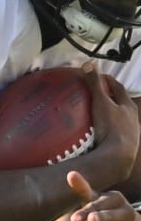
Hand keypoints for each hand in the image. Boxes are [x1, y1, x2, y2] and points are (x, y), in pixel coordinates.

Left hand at [68, 170, 140, 220]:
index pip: (98, 205)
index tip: (73, 220)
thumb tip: (70, 173)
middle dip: (103, 217)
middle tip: (92, 219)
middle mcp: (125, 213)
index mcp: (115, 200)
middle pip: (113, 215)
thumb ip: (83, 189)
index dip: (86, 212)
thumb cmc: (107, 210)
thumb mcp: (96, 200)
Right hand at [82, 64, 139, 184]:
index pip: (118, 88)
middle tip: (94, 95)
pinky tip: (97, 134)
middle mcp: (132, 118)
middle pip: (120, 103)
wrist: (118, 156)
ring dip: (108, 115)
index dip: (107, 80)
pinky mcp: (123, 145)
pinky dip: (105, 130)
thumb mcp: (101, 103)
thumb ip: (95, 84)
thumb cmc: (111, 127)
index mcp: (128, 105)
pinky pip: (113, 133)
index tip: (97, 76)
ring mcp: (129, 132)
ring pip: (118, 119)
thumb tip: (89, 64)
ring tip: (93, 115)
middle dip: (109, 98)